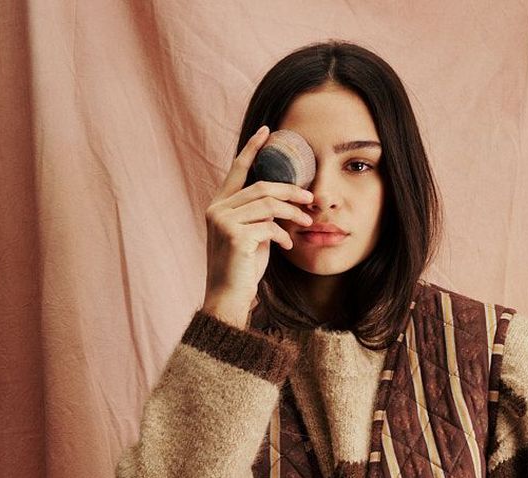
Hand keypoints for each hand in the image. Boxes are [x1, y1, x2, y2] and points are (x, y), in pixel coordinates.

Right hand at [202, 125, 314, 324]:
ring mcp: (223, 223)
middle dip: (291, 190)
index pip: (237, 169)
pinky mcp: (235, 238)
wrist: (228, 297)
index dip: (252, 148)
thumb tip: (284, 198)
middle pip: (262, 187)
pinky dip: (283, 235)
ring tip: (307, 222)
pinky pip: (269, 227)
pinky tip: (287, 244)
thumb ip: (259, 214)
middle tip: (311, 198)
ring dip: (293, 213)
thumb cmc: (242, 268)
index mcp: (218, 205)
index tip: (268, 131)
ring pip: (268, 206)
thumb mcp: (250, 235)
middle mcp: (217, 209)